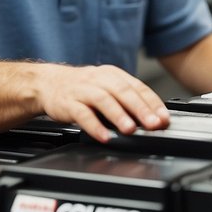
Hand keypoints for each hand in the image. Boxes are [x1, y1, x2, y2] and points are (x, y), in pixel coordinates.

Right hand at [35, 63, 169, 142]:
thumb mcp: (107, 89)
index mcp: (113, 75)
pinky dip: (94, 126)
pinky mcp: (67, 103)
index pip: (138, 87)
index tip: (164, 118)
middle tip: (153, 124)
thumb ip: (128, 101)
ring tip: (130, 129)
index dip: (153, 103)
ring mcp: (83, 90)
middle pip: (123, 92)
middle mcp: (99, 80)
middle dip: (141, 109)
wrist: (47, 84)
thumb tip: (153, 119)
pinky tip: (104, 136)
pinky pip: (82, 114)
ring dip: (119, 115)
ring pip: (103, 100)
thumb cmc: (83, 89)